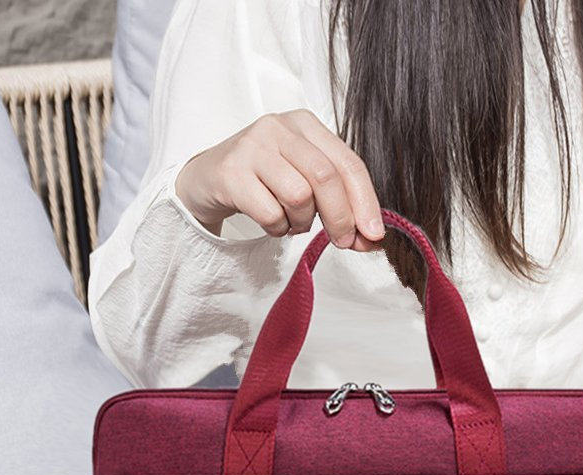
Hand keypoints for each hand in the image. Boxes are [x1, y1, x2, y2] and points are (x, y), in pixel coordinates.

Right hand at [175, 109, 383, 248]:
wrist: (207, 178)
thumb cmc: (264, 180)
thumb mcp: (304, 181)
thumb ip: (339, 203)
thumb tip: (371, 239)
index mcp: (306, 124)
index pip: (348, 163)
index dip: (366, 202)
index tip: (374, 235)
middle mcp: (279, 127)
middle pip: (325, 178)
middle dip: (341, 218)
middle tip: (342, 242)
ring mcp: (252, 147)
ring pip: (299, 196)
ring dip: (301, 222)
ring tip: (291, 221)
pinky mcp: (231, 172)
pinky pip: (270, 213)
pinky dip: (277, 229)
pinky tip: (271, 221)